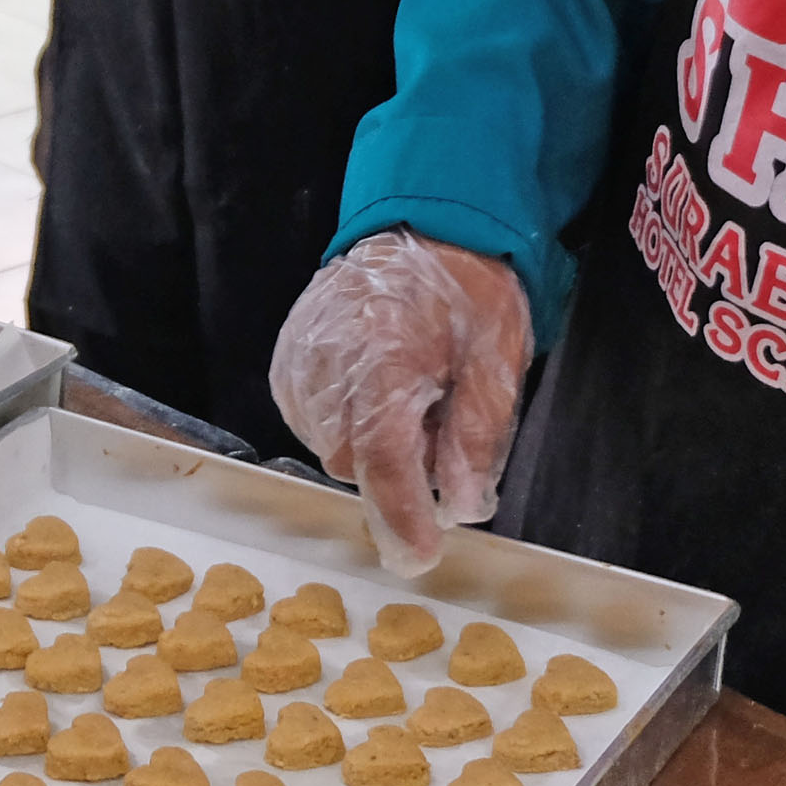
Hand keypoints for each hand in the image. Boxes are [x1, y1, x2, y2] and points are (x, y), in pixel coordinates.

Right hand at [269, 233, 532, 574]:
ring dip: (370, 447)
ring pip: (330, 448)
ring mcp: (300, 359)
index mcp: (385, 356)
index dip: (401, 516)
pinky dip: (344, 424)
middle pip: (353, 463)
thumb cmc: (467, 292)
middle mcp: (328, 360)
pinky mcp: (287, 360)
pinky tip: (373, 393)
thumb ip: (477, 436)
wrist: (424, 228)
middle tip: (437, 426)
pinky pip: (310, 423)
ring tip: (407, 396)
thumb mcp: (498, 359)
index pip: (381, 459)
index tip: (420, 556)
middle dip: (397, 471)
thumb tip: (462, 507)